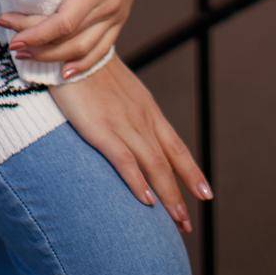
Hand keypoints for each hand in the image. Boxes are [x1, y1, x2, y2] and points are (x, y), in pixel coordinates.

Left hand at [0, 0, 160, 76]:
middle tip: (11, 43)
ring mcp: (117, 16)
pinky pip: (102, 50)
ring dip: (53, 58)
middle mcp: (110, 8)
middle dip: (37, 47)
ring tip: (26, 55)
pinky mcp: (119, 18)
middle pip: (70, 41)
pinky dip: (82, 64)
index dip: (35, 32)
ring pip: (84, 51)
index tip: (10, 28)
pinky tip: (65, 72)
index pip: (64, 22)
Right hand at [47, 52, 212, 234]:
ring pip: (153, 164)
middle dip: (181, 193)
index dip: (191, 171)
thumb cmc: (90, 71)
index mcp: (147, 109)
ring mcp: (123, 123)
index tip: (206, 194)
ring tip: (178, 221)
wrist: (70, 50)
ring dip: (167, 195)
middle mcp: (141, 117)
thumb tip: (134, 134)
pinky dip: (137, 182)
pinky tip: (146, 201)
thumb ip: (129, 112)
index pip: (176, 145)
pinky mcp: (101, 128)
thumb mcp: (118, 91)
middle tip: (188, 224)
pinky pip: (125, 159)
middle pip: (168, 160)